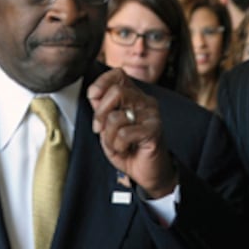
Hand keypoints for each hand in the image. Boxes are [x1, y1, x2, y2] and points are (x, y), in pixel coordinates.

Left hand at [87, 68, 176, 198]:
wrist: (147, 174)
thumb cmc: (128, 149)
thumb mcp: (108, 128)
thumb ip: (101, 109)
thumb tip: (93, 93)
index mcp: (134, 96)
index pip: (118, 75)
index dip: (102, 82)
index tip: (93, 97)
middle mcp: (145, 101)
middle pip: (116, 92)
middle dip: (100, 114)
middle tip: (100, 129)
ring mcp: (152, 114)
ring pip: (117, 116)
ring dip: (109, 136)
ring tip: (118, 144)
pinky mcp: (155, 129)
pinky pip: (124, 133)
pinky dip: (119, 145)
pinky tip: (126, 149)